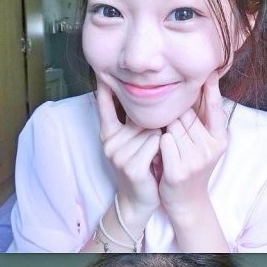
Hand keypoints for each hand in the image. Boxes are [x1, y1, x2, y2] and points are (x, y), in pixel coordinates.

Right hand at [97, 80, 161, 229]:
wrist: (140, 199)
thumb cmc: (143, 166)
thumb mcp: (134, 141)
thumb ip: (133, 120)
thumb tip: (140, 94)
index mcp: (108, 132)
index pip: (104, 103)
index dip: (104, 86)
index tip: (104, 67)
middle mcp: (110, 140)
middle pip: (140, 116)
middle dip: (155, 122)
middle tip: (157, 140)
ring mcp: (118, 153)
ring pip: (152, 130)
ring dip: (161, 138)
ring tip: (157, 154)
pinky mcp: (131, 165)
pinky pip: (155, 144)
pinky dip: (163, 149)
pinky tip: (159, 159)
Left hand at [158, 71, 227, 223]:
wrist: (185, 201)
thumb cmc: (190, 166)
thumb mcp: (204, 144)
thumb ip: (202, 120)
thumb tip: (201, 87)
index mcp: (220, 140)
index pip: (215, 108)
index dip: (212, 89)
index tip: (210, 70)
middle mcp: (211, 148)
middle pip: (185, 115)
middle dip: (174, 117)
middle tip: (173, 134)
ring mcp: (196, 160)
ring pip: (172, 127)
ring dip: (164, 131)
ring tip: (167, 147)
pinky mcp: (180, 170)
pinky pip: (163, 142)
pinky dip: (158, 145)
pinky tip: (160, 155)